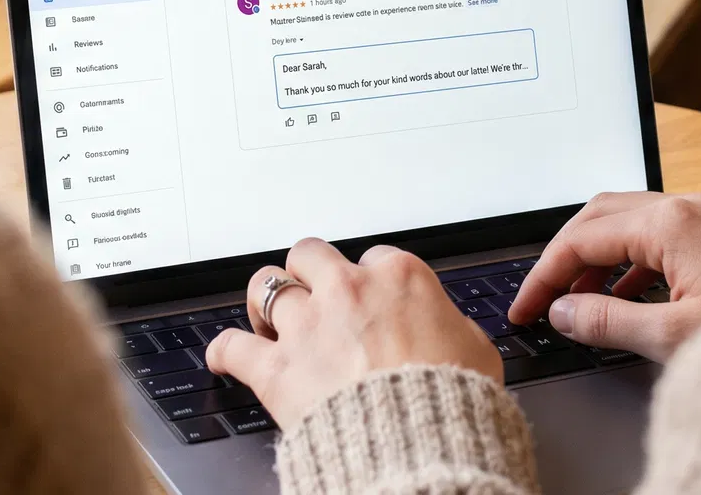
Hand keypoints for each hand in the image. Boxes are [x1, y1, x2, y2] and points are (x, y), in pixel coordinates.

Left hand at [206, 238, 502, 427]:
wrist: (421, 445)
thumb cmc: (452, 400)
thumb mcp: (477, 351)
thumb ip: (454, 327)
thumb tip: (451, 329)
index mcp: (399, 279)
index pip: (374, 257)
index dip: (369, 280)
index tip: (368, 298)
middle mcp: (348, 292)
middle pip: (310, 255)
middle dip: (309, 273)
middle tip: (313, 294)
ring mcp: (307, 327)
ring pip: (265, 287)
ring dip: (264, 303)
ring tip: (267, 317)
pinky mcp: (277, 370)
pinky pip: (231, 346)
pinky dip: (223, 351)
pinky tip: (223, 357)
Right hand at [506, 191, 700, 363]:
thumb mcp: (676, 336)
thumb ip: (609, 322)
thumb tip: (563, 314)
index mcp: (672, 221)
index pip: (582, 239)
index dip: (544, 275)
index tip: (526, 308)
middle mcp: (689, 205)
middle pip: (599, 215)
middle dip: (563, 256)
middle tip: (542, 297)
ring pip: (629, 219)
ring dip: (596, 256)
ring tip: (578, 302)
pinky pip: (659, 232)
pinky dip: (629, 259)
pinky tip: (626, 294)